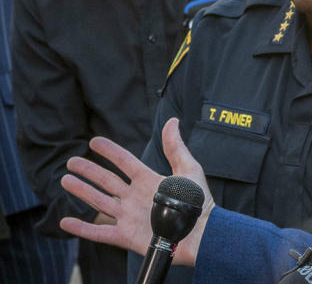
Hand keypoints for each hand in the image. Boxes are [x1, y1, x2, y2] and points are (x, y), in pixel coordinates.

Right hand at [60, 118, 214, 266]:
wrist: (200, 232)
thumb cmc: (197, 201)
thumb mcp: (188, 169)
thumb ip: (175, 147)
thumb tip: (172, 121)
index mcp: (148, 180)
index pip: (124, 162)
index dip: (110, 151)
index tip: (95, 141)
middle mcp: (135, 197)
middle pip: (106, 181)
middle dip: (89, 171)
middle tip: (72, 161)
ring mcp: (128, 216)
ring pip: (99, 201)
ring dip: (82, 191)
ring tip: (65, 180)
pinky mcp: (125, 236)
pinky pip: (99, 232)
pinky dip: (81, 228)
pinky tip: (66, 222)